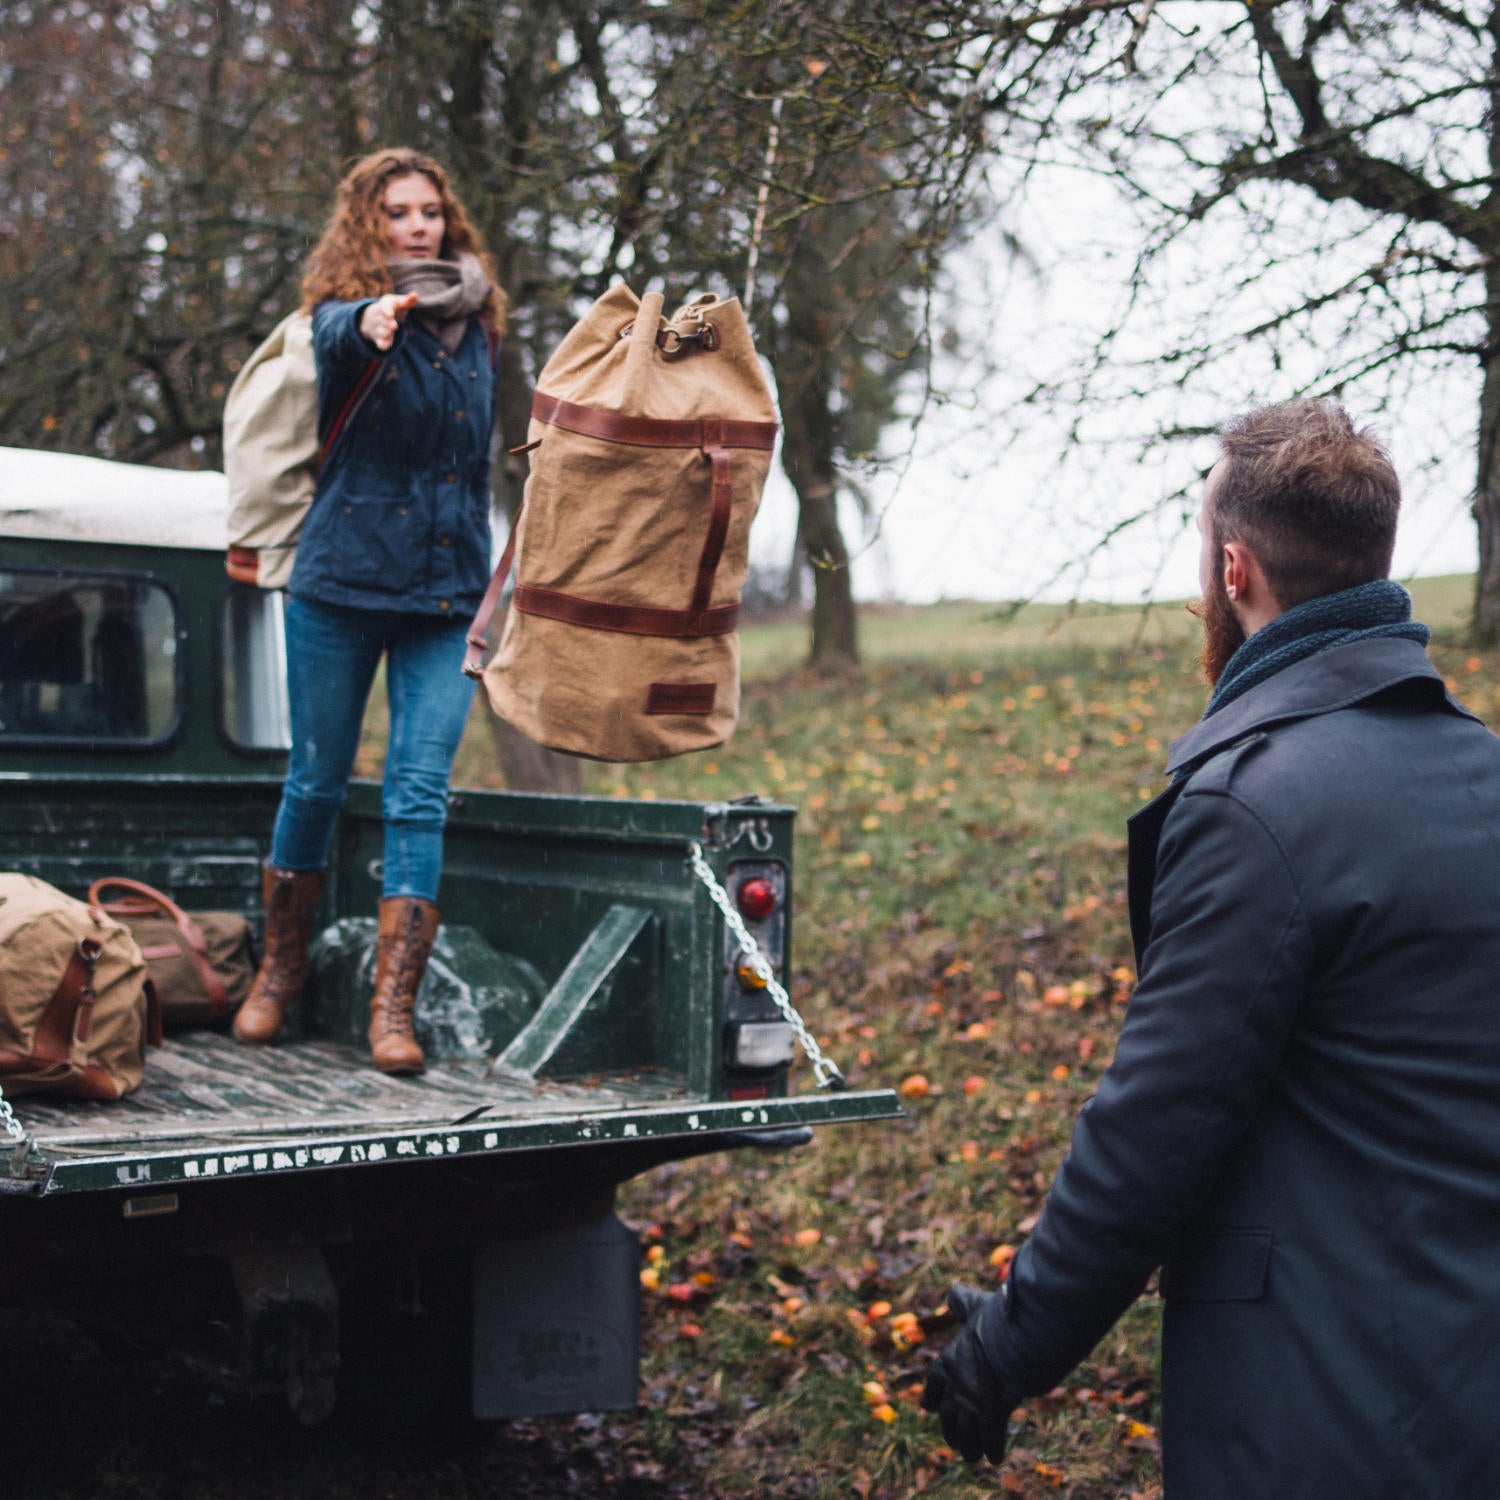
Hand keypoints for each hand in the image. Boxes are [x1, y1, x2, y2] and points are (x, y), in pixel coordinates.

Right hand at [359, 292, 417, 350]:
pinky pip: (379, 342)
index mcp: (385, 305)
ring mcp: (379, 327)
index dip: (387, 311)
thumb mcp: (399, 302)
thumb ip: (407, 301)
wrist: (377, 316)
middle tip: (394, 326)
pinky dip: (381, 345)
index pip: (385, 307)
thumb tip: (415, 295)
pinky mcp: (379, 338)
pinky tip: (384, 347)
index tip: (390, 315)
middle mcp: (380, 316)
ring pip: (380, 331)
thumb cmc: (393, 308)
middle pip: (383, 320)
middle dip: (388, 323)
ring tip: (389, 333)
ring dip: (384, 333)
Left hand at [921, 1282, 1017, 1464]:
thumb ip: (963, 1301)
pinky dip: (993, 1449)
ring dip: (969, 1446)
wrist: (1013, 1337)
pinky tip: (996, 1458)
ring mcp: (972, 1403)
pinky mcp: (992, 1415)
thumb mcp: (976, 1307)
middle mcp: (956, 1385)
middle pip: (947, 1415)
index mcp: (949, 1360)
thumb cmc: (996, 1319)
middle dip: (950, 1429)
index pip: (933, 1383)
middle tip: (954, 1441)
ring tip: (972, 1456)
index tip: (929, 1406)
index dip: (932, 1396)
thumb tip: (954, 1289)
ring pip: (965, 1435)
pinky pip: (991, 1440)